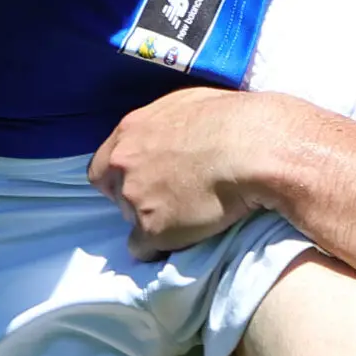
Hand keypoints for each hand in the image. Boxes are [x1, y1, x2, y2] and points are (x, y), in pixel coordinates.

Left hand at [89, 88, 285, 259]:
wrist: (252, 149)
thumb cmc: (231, 119)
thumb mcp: (187, 105)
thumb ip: (164, 125)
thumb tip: (171, 137)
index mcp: (130, 132)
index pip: (103, 166)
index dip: (122, 178)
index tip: (143, 183)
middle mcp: (124, 165)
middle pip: (116, 194)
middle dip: (137, 199)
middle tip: (169, 200)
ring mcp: (135, 198)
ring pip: (132, 222)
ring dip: (153, 223)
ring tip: (187, 220)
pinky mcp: (153, 230)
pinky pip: (146, 250)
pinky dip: (161, 249)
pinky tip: (185, 242)